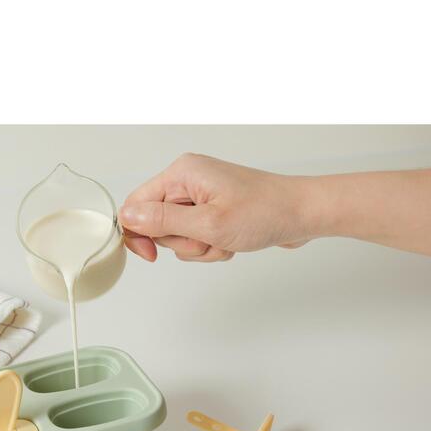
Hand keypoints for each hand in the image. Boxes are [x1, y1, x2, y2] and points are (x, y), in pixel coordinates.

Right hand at [119, 153, 313, 261]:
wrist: (304, 214)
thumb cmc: (265, 212)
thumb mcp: (208, 224)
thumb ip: (163, 222)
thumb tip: (126, 217)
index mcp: (182, 173)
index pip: (135, 205)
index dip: (138, 234)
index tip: (153, 256)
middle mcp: (188, 181)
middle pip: (155, 224)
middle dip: (179, 242)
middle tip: (207, 239)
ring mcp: (201, 196)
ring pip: (176, 236)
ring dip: (198, 248)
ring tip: (224, 240)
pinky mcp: (212, 209)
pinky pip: (195, 237)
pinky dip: (209, 247)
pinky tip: (230, 242)